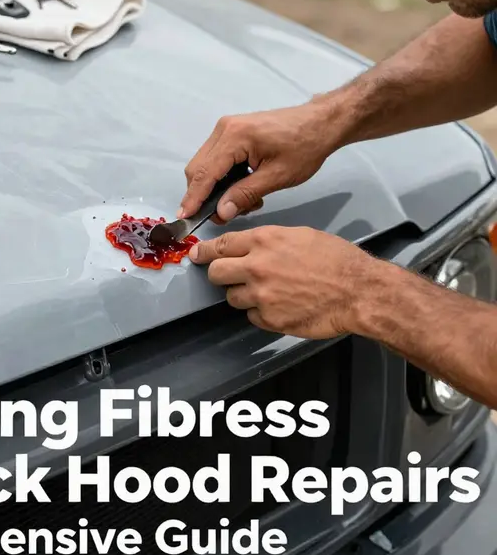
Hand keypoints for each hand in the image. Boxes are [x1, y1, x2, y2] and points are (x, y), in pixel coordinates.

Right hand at [178, 102, 338, 223]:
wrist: (321, 122)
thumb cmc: (305, 148)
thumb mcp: (277, 177)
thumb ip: (244, 194)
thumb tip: (220, 213)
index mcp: (234, 137)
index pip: (204, 173)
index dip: (192, 198)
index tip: (183, 219)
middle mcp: (223, 129)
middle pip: (197, 168)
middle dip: (203, 195)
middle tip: (223, 215)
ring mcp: (226, 128)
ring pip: (205, 164)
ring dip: (215, 187)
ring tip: (242, 201)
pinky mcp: (231, 131)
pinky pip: (216, 159)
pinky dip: (222, 177)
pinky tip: (242, 188)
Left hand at [188, 225, 380, 338]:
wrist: (358, 291)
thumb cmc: (335, 260)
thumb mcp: (298, 235)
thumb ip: (267, 241)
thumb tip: (244, 247)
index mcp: (263, 241)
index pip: (219, 246)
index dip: (204, 251)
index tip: (197, 255)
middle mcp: (256, 267)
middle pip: (215, 273)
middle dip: (219, 274)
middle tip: (229, 276)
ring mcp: (261, 295)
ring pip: (231, 297)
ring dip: (243, 295)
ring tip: (268, 291)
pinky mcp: (270, 318)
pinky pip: (251, 315)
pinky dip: (261, 312)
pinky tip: (281, 305)